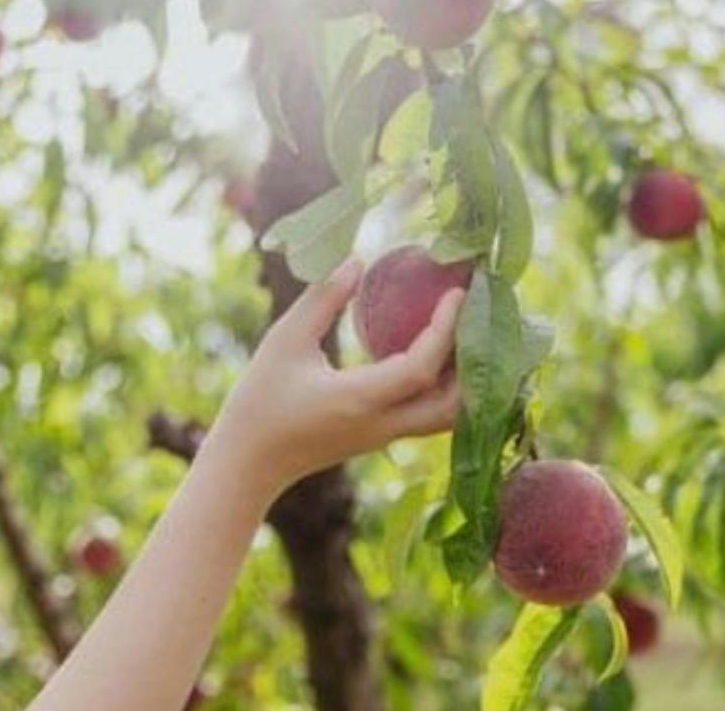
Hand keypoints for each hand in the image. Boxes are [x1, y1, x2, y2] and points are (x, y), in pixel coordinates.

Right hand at [197, 258, 464, 503]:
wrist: (249, 464)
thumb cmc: (259, 400)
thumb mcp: (284, 341)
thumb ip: (322, 299)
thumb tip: (357, 260)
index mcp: (359, 399)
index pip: (421, 367)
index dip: (446, 328)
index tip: (457, 291)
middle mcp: (383, 424)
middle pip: (454, 404)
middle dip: (474, 360)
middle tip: (476, 314)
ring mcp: (386, 436)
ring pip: (448, 416)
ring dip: (465, 378)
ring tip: (465, 331)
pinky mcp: (384, 438)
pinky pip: (430, 415)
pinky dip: (447, 388)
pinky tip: (440, 353)